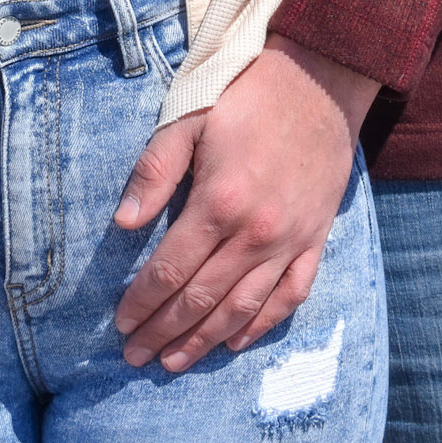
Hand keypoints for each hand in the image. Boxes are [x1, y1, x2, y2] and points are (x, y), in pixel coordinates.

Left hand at [112, 37, 378, 373]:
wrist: (321, 79)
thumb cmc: (248, 94)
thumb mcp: (190, 117)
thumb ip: (155, 170)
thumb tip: (123, 224)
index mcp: (219, 202)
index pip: (170, 270)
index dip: (141, 302)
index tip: (120, 325)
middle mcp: (255, 233)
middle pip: (201, 299)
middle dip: (163, 332)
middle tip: (135, 358)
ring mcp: (290, 240)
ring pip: (242, 309)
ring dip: (205, 341)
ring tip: (174, 363)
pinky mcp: (316, 238)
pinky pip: (290, 296)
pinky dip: (262, 325)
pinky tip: (236, 341)